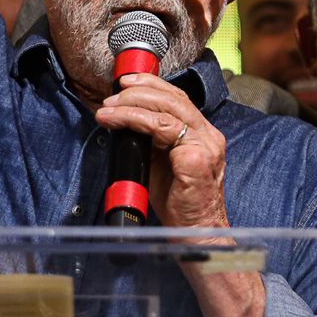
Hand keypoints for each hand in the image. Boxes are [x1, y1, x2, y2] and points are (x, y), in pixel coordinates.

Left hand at [94, 72, 227, 229]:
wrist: (196, 234)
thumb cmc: (180, 204)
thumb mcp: (163, 165)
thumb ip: (153, 142)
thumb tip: (124, 123)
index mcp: (203, 134)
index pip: (179, 98)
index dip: (152, 85)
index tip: (127, 83)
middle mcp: (208, 135)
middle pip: (173, 98)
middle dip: (137, 91)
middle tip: (112, 98)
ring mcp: (205, 145)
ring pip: (166, 110)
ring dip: (131, 105)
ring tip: (108, 109)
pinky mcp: (196, 158)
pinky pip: (162, 129)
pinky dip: (136, 121)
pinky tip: (118, 122)